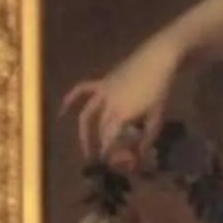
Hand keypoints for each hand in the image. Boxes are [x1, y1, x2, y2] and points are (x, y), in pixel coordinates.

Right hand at [61, 32, 184, 168]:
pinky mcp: (102, 82)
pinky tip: (62, 110)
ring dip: (83, 132)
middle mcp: (108, 104)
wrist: (155, 60)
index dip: (107, 152)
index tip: (107, 163)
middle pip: (100, 129)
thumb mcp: (156, 116)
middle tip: (102, 158)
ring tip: (86, 147)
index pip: (109, 138)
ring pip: (87, 114)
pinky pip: (82, 90)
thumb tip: (141, 153)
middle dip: (99, 145)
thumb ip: (148, 136)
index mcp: (122, 114)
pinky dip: (71, 99)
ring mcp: (102, 92)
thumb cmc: (159, 89)